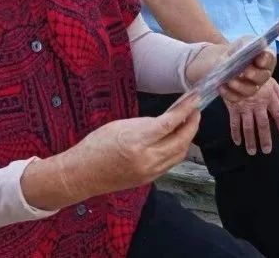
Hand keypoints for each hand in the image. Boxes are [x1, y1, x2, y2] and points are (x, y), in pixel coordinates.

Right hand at [56, 102, 201, 199]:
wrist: (81, 174)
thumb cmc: (96, 145)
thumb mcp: (120, 125)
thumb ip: (146, 123)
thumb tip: (167, 119)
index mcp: (137, 141)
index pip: (170, 123)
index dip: (186, 110)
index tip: (196, 98)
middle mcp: (147, 159)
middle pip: (181, 141)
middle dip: (192, 124)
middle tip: (196, 109)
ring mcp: (149, 172)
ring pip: (179, 154)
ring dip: (187, 138)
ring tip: (188, 122)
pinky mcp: (148, 180)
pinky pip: (171, 163)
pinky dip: (178, 150)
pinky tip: (176, 139)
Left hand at [184, 39, 275, 102]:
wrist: (224, 60)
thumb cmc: (238, 50)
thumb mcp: (243, 43)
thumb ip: (248, 44)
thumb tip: (255, 45)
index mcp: (265, 60)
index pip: (270, 59)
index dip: (266, 60)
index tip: (259, 60)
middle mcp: (261, 75)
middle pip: (263, 77)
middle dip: (255, 74)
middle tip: (246, 71)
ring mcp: (251, 86)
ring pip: (250, 90)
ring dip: (240, 86)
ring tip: (230, 80)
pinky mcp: (239, 95)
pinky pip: (236, 97)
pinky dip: (228, 93)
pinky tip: (221, 86)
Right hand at [226, 79, 278, 155]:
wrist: (237, 66)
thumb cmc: (256, 74)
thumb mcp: (271, 81)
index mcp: (269, 97)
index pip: (278, 114)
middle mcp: (258, 104)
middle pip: (263, 125)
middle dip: (265, 139)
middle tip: (267, 151)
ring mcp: (245, 106)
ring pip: (248, 127)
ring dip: (250, 140)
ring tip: (252, 152)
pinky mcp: (233, 106)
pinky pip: (234, 122)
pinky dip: (235, 133)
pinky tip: (237, 142)